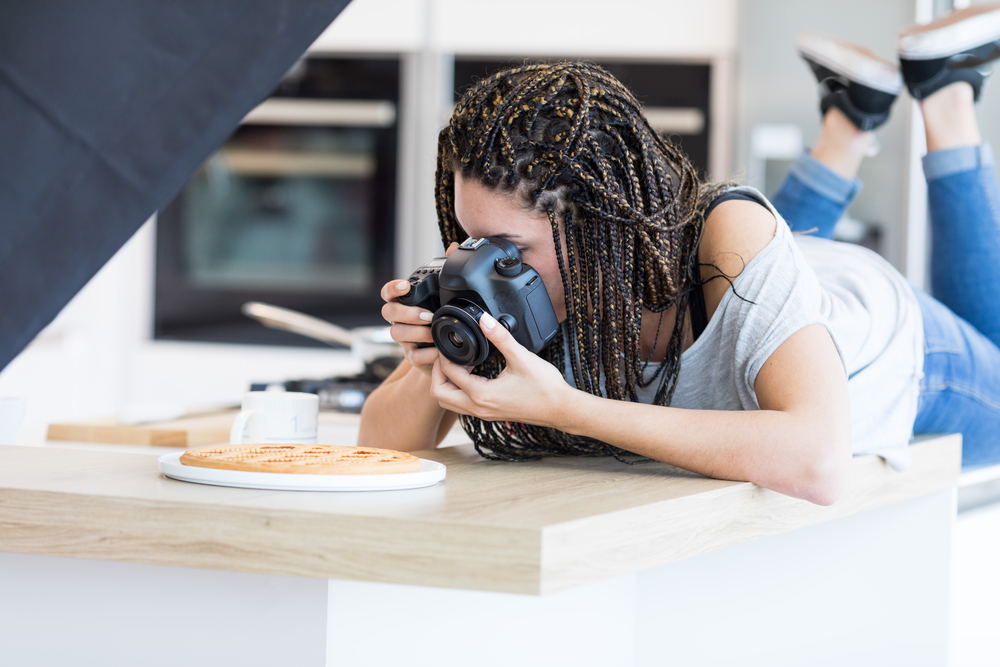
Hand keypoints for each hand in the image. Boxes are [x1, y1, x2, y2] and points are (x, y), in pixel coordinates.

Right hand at [381, 243, 458, 374]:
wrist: (450, 348)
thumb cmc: (444, 316)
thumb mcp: (448, 294)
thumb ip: (449, 270)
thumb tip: (453, 248)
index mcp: (406, 302)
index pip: (389, 292)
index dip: (393, 288)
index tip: (405, 286)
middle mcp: (400, 318)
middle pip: (388, 312)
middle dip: (407, 313)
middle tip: (427, 315)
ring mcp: (404, 338)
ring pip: (396, 334)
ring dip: (416, 333)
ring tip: (435, 333)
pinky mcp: (413, 355)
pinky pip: (412, 356)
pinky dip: (427, 354)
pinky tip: (439, 351)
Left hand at [430, 312, 572, 427]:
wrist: (560, 408)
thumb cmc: (545, 387)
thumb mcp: (521, 357)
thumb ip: (500, 337)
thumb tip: (485, 319)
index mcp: (482, 394)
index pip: (448, 374)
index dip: (443, 357)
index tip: (448, 344)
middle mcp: (478, 408)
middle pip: (439, 394)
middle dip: (437, 373)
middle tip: (446, 356)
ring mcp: (482, 414)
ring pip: (449, 403)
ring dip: (447, 384)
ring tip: (460, 363)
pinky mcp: (488, 414)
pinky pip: (462, 405)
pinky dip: (458, 390)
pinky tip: (473, 374)